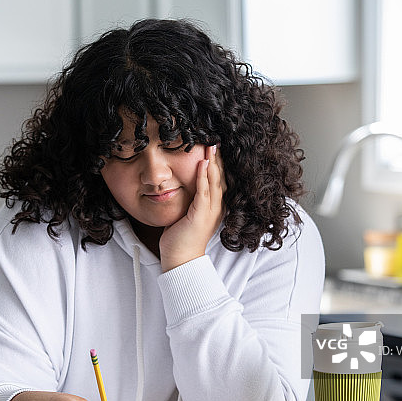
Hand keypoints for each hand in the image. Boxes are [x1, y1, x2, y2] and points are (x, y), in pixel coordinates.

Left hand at [159, 144, 225, 271]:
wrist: (180, 259)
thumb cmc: (180, 239)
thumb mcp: (186, 215)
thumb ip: (188, 201)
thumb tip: (181, 187)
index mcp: (214, 208)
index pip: (219, 181)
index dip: (218, 164)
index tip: (215, 148)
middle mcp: (216, 208)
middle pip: (221, 178)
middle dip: (219, 159)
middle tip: (217, 140)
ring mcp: (210, 212)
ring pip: (215, 182)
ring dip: (214, 163)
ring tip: (212, 146)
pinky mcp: (201, 215)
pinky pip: (204, 192)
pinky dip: (204, 177)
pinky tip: (204, 163)